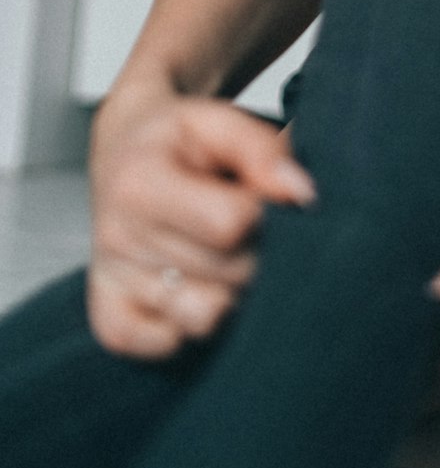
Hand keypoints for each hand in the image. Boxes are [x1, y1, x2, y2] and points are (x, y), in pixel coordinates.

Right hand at [87, 87, 315, 360]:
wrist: (124, 156)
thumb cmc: (178, 142)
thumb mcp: (216, 123)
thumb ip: (262, 151)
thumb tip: (302, 194)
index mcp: (138, 183)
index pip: (229, 223)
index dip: (261, 212)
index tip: (257, 196)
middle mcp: (116, 237)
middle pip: (227, 272)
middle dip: (254, 250)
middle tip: (243, 224)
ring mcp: (111, 283)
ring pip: (205, 317)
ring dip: (229, 290)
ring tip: (219, 253)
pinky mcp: (109, 320)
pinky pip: (166, 345)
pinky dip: (190, 326)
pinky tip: (194, 286)